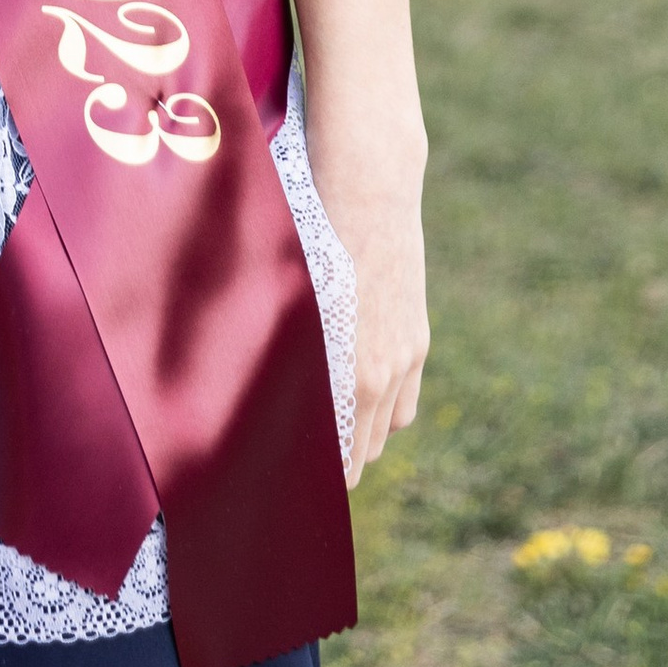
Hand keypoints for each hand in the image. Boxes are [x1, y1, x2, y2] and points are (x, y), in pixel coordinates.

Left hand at [309, 136, 429, 477]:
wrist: (371, 186)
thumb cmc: (309, 231)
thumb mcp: (285, 294)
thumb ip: (279, 347)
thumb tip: (250, 388)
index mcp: (343, 369)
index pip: (331, 453)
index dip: (308, 471)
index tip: (280, 480)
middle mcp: (380, 372)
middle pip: (358, 450)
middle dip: (331, 461)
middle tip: (294, 464)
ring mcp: (404, 356)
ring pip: (384, 432)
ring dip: (359, 439)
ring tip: (325, 440)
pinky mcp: (417, 339)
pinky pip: (404, 404)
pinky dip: (383, 413)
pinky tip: (358, 404)